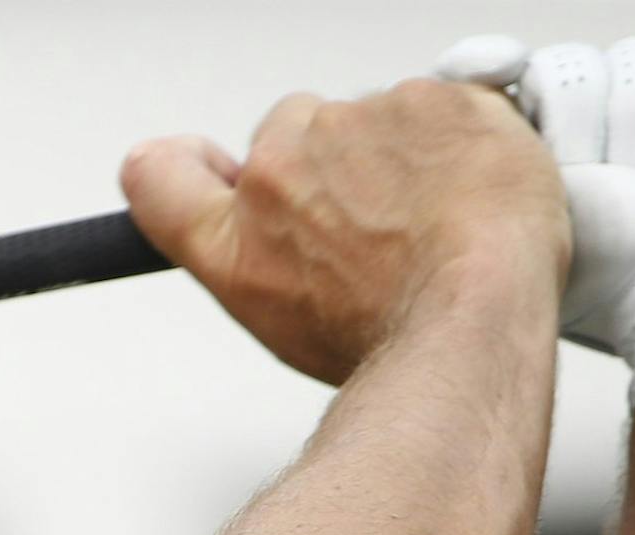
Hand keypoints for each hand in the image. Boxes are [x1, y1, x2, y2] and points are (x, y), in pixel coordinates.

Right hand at [120, 79, 567, 384]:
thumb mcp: (290, 330)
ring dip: (403, 156)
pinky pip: (441, 107)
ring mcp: (353, 124)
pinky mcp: (425, 98)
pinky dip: (459, 142)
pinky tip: (473, 195)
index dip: (188, 168)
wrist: (475, 315)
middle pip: (290, 133)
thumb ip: (261, 265)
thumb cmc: (394, 337)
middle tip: (380, 222)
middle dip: (332, 164)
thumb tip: (275, 248)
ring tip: (438, 222)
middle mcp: (280, 167)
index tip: (219, 174)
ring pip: (373, 119)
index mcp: (236, 235)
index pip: (159, 175)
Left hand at [437, 35, 634, 404]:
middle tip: (598, 172)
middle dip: (584, 120)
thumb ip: (470, 199)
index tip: (501, 68)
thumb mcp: (517, 244)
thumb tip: (421, 152)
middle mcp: (585, 128)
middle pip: (567, 70)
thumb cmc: (608, 285)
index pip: (497, 82)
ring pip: (632, 63)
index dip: (488, 63)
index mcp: (529, 156)